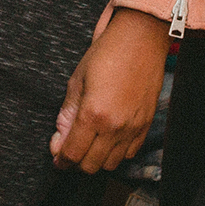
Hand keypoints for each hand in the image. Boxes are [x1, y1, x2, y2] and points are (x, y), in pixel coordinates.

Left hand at [50, 7, 170, 174]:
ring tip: (90, 143)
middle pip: (91, 165)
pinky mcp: (146, 125)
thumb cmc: (106, 54)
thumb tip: (58, 142)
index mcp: (92, 114)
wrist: (141, 40)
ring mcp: (133, 128)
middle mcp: (114, 127)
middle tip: (71, 149)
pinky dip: (117, 152)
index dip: (61, 160)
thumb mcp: (76, 81)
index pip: (73, 154)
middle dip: (77, 161)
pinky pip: (130, 153)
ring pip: (111, 164)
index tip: (57, 158)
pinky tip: (109, 138)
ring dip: (97, 159)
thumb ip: (67, 115)